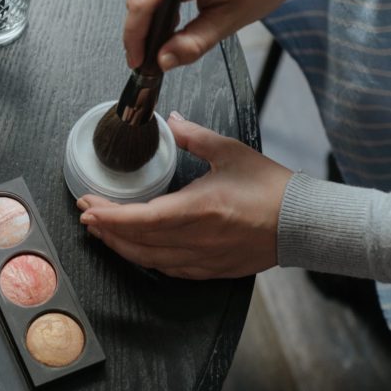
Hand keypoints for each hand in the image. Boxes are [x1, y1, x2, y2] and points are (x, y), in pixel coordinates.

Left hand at [77, 112, 291, 278]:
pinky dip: (146, 258)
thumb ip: (193, 136)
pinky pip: (168, 269)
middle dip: (105, 228)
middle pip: (137, 241)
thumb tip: (171, 121)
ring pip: (148, 259)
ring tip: (101, 231)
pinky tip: (134, 249)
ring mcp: (202, 258)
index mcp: (198, 209)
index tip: (87, 206)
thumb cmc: (271, 189)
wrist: (304, 222)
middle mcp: (196, 239)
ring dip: (120, 246)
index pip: (140, 218)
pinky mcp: (210, 270)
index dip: (108, 216)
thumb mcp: (230, 152)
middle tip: (86, 213)